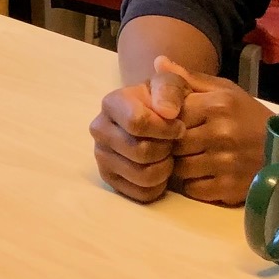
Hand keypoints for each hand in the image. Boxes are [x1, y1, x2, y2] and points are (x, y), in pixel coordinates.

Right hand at [90, 56, 194, 202]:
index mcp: (111, 103)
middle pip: (140, 152)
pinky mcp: (110, 179)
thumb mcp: (170, 84)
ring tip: (168, 156)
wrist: (155, 118)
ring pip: (142, 176)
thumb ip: (170, 90)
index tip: (179, 127)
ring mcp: (102, 156)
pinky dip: (158, 186)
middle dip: (166, 150)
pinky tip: (160, 169)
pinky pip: (141, 193)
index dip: (166, 129)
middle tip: (173, 143)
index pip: (137, 123)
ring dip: (164, 169)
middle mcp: (99, 129)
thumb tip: (167, 112)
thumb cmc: (164, 101)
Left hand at [170, 66, 271, 205]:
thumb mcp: (224, 90)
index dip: (168, 122)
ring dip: (182, 166)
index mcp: (217, 105)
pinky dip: (194, 184)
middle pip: (173, 144)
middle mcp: (221, 133)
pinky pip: (193, 189)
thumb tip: (158, 62)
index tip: (174, 125)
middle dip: (173, 146)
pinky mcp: (230, 188)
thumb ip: (189, 78)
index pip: (171, 116)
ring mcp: (226, 163)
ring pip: (180, 169)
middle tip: (182, 145)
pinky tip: (205, 174)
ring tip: (193, 159)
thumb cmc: (248, 116)